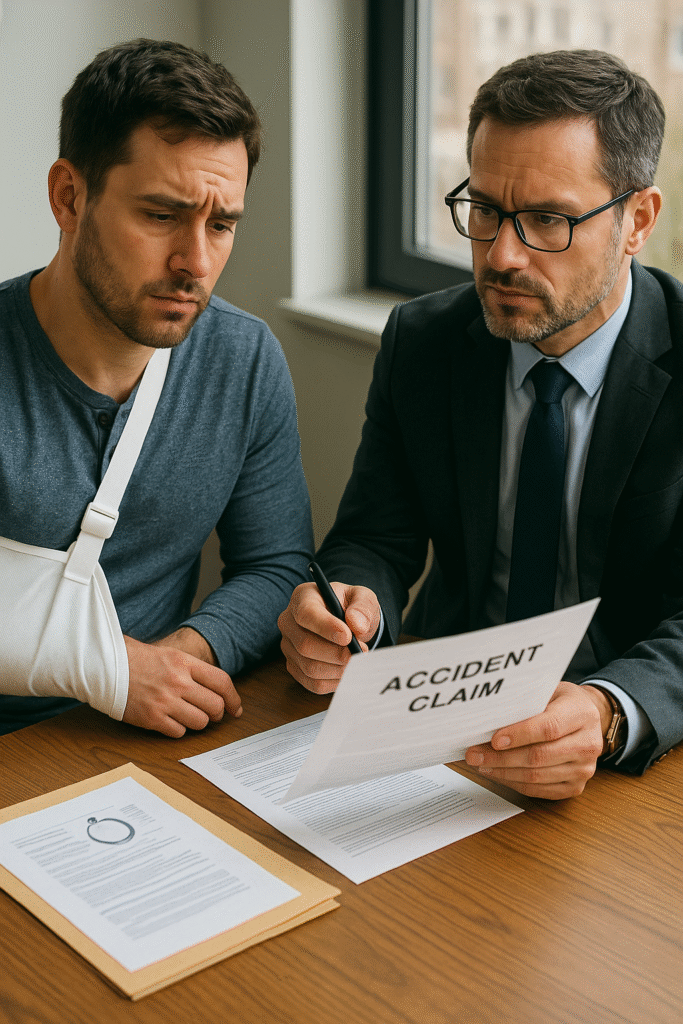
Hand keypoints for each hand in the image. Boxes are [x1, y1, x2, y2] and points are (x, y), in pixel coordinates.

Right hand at [122, 630, 241, 737]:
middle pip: (215, 706)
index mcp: (185, 663)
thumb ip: (194, 670)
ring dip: (198, 722)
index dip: (233, 698)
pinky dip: (178, 729)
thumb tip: (218, 691)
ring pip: (200, 722)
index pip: (222, 682)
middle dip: (217, 713)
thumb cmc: (139, 660)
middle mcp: (178, 682)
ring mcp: (165, 701)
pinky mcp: (152, 718)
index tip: (235, 708)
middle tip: (211, 713)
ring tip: (188, 715)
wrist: (106, 666)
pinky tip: (170, 720)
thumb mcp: (171, 655)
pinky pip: (179, 732)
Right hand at [278, 581, 380, 693]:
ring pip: (310, 667)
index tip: (348, 637)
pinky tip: (348, 671)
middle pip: (305, 645)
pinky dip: (335, 681)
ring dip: (339, 669)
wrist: (348, 623)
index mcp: (303, 597)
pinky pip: (313, 683)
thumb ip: (363, 607)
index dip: (325, 627)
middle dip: (337, 653)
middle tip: (361, 653)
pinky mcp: (295, 667)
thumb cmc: (352, 607)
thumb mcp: (363, 598)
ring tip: (357, 661)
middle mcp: (289, 622)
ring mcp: (289, 646)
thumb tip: (356, 624)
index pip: (306, 614)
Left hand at [464, 681, 609, 799]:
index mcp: (582, 714)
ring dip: (504, 772)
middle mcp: (588, 743)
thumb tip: (489, 717)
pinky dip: (515, 783)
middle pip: (539, 756)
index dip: (519, 735)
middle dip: (501, 757)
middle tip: (475, 754)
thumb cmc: (562, 702)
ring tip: (482, 764)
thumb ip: (526, 703)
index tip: (494, 739)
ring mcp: (584, 769)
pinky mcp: (576, 786)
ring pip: (537, 776)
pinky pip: (540, 790)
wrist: (589, 718)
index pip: (549, 728)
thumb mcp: (548, 691)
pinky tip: (498, 774)